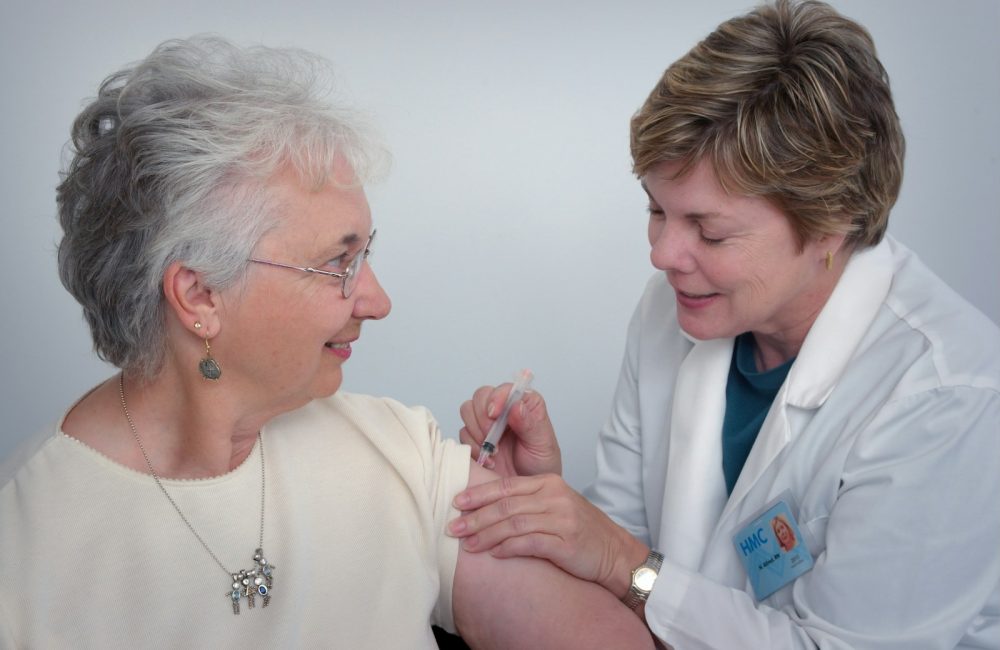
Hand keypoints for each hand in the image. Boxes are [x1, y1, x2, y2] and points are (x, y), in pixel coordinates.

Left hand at [448, 474, 648, 596]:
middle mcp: (555, 497)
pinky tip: (494, 554)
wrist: (614, 553)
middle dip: (476, 516)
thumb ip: (525, 502)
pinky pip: (529, 543)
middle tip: (453, 526)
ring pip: (514, 523)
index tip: (456, 502)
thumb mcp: (554, 506)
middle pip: (506, 504)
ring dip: (486, 535)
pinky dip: (508, 548)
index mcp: (549, 483)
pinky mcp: (566, 543)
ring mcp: (562, 519)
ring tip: (467, 545)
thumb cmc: (580, 530)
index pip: (506, 485)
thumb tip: (485, 508)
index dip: (479, 493)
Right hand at [459, 383, 560, 476]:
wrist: (528, 493)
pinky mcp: (474, 438)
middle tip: (492, 437)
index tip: (495, 414)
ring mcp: (487, 424)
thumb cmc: (541, 466)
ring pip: (468, 411)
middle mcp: (504, 410)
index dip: (497, 397)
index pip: (505, 389)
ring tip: (494, 452)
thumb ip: (530, 424)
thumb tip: (517, 406)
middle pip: (481, 396)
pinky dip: (472, 447)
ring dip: (477, 431)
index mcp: (525, 404)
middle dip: (483, 416)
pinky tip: (488, 460)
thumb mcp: (543, 445)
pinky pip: (463, 434)